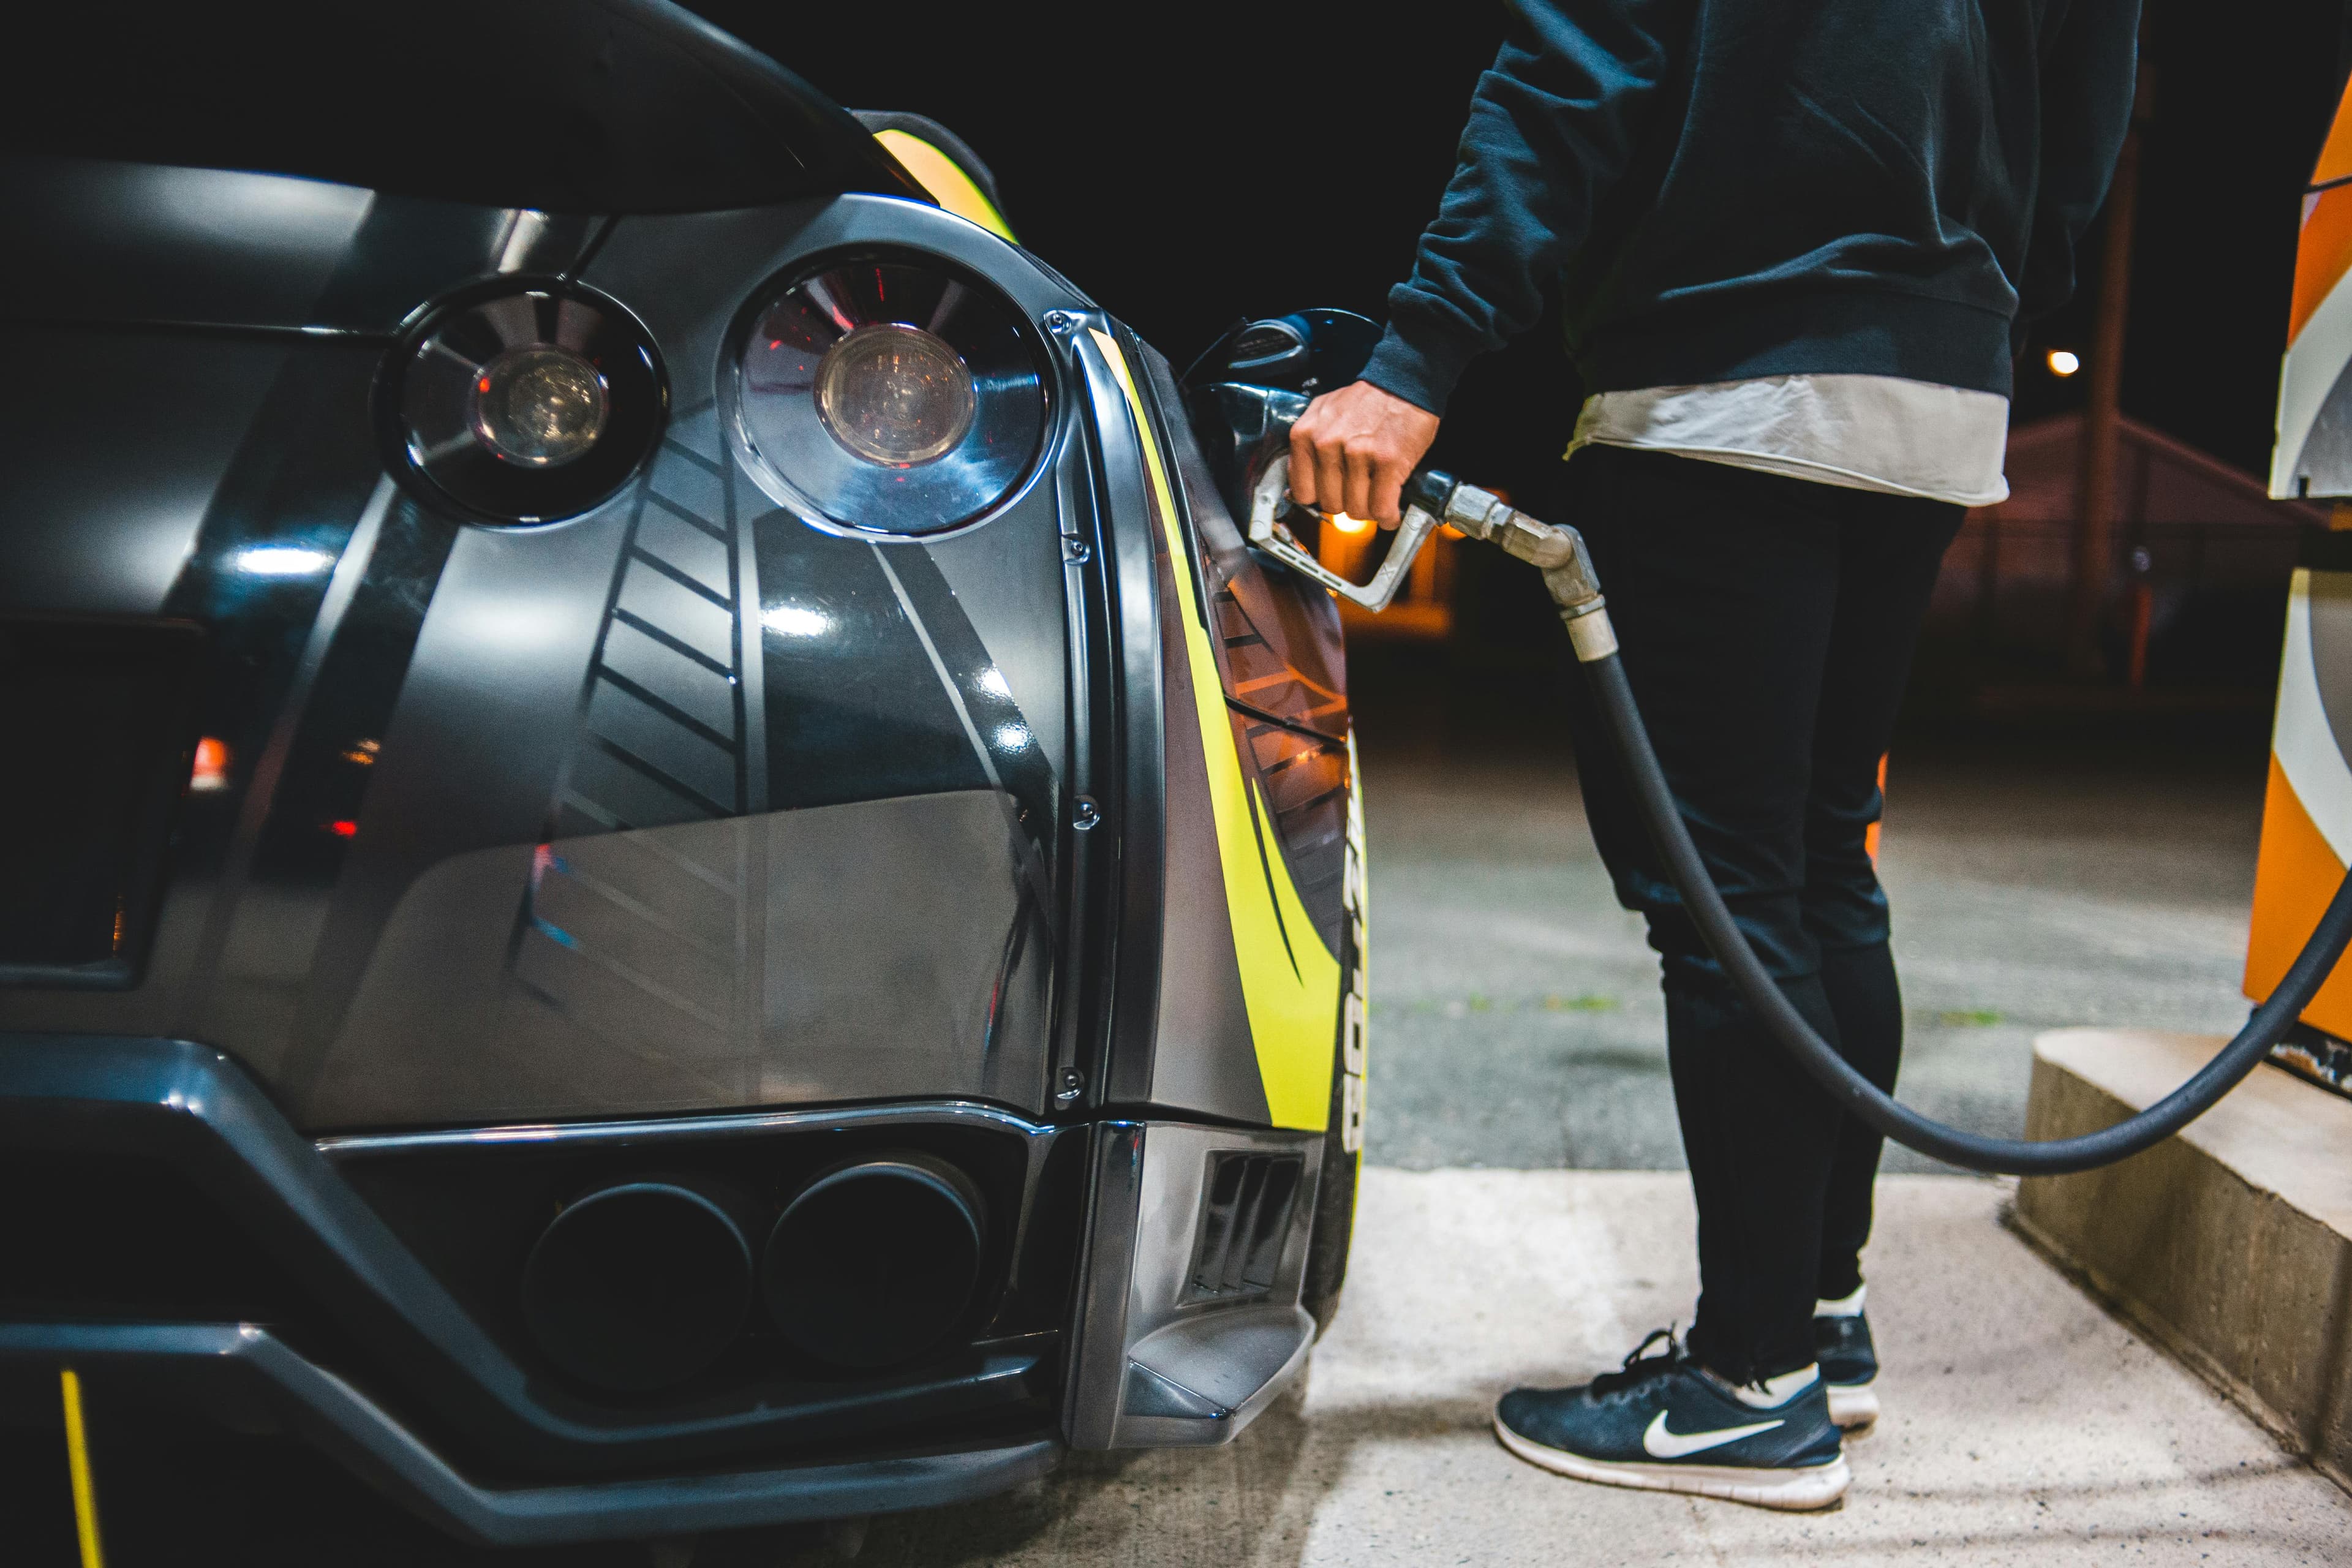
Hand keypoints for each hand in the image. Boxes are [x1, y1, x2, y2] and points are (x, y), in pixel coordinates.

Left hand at [1288, 381, 1440, 528]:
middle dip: (1348, 503)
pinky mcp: (1388, 462)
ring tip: (1378, 498)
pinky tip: (1391, 512)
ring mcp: (1358, 454)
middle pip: (1331, 505)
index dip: (1321, 497)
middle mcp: (1327, 445)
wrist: (1403, 382)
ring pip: (1356, 511)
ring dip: (1370, 510)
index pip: (1302, 492)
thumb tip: (1298, 488)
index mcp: (1305, 435)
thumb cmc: (1365, 400)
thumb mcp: (1322, 413)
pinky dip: (1388, 517)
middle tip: (1362, 492)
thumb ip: (1307, 446)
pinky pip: (1382, 508)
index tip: (1334, 493)